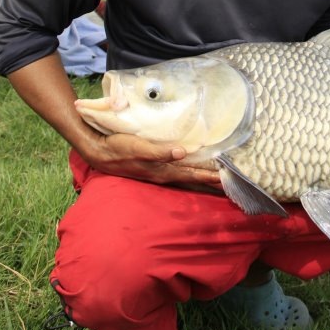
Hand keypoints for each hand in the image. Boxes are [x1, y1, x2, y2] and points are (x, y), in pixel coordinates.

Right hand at [87, 132, 222, 187]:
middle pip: (191, 178)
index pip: (192, 175)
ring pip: (185, 177)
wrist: (99, 152)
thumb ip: (159, 151)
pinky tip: (192, 168)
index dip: (209, 176)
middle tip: (229, 182)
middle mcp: (163, 174)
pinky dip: (188, 171)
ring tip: (216, 178)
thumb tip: (183, 153)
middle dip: (209, 180)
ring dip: (200, 177)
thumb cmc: (119, 148)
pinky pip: (176, 172)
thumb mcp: (138, 148)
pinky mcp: (153, 167)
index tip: (226, 178)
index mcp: (163, 171)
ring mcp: (158, 172)